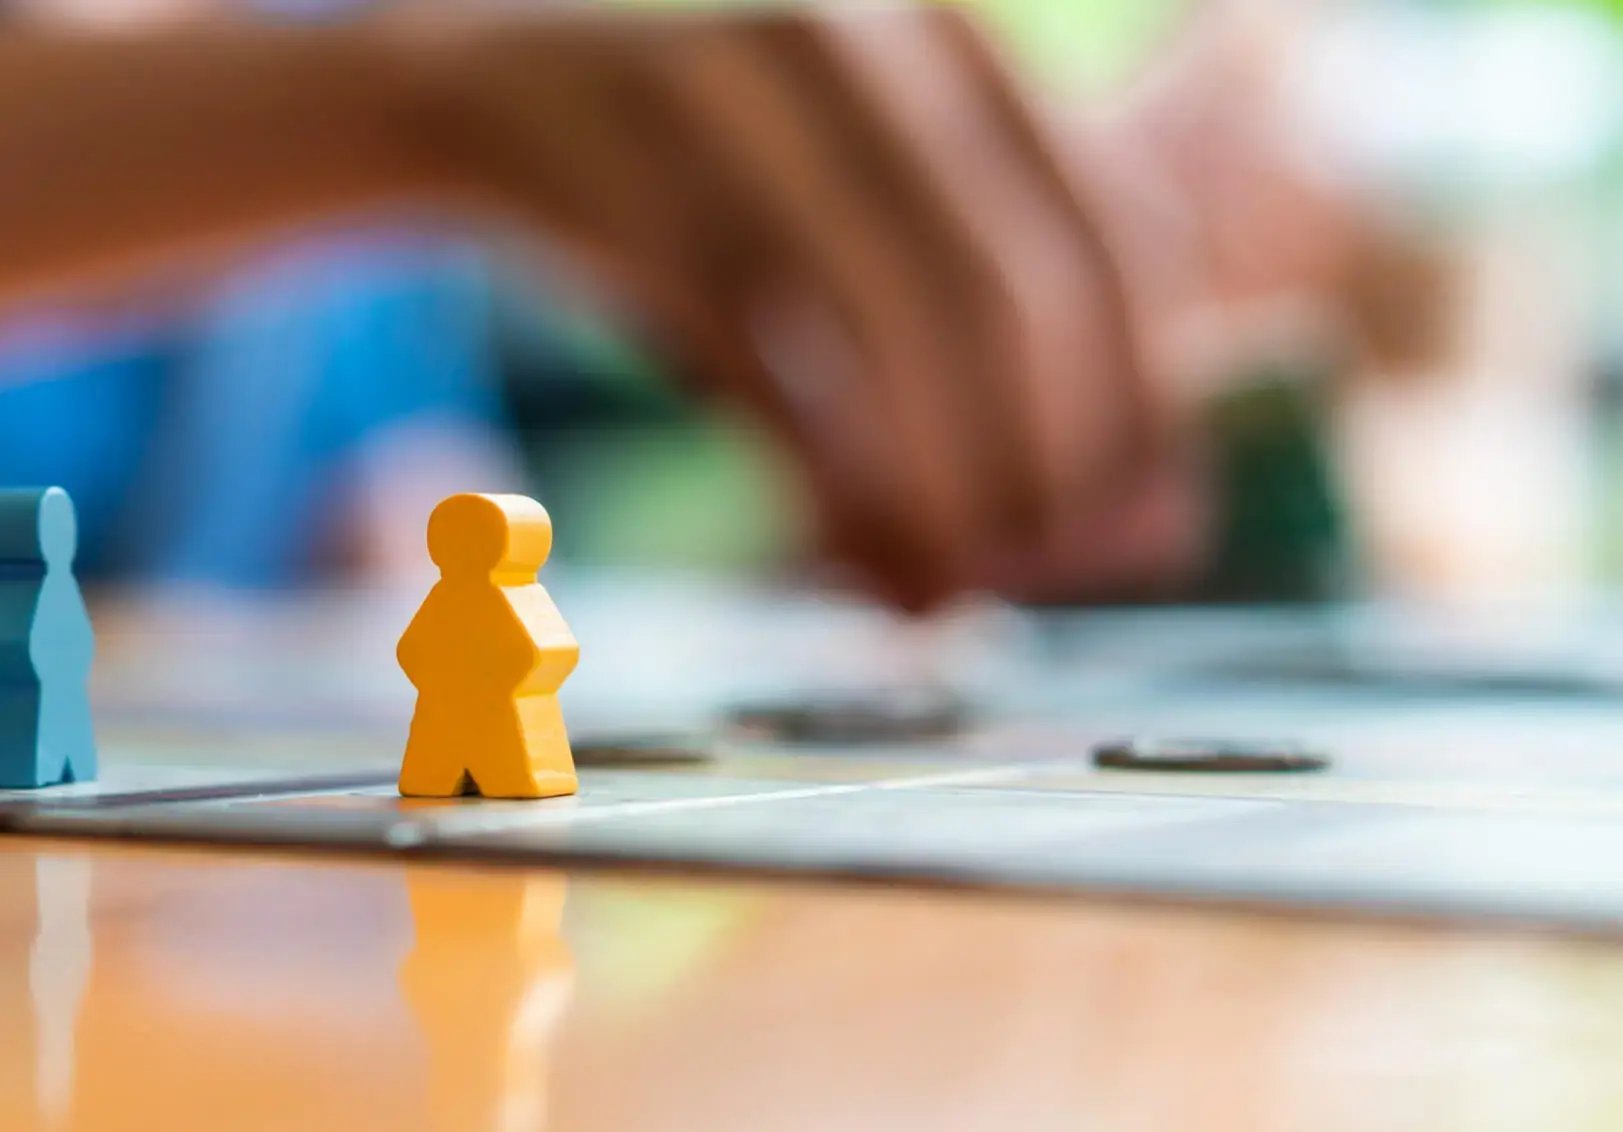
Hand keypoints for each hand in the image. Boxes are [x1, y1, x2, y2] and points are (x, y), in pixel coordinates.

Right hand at [406, 5, 1206, 608]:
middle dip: (1036, 469)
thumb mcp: (864, 212)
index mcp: (955, 42)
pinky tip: (837, 553)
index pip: (1119, 237)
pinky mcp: (613, 172)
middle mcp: (859, 38)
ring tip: (934, 592)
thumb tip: (1150, 530)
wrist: (472, 88)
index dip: (1143, 406)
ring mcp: (728, 91)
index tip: (1136, 532)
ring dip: (931, 491)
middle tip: (1021, 580)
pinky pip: (753, 353)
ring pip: (885, 320)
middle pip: (1007, 291)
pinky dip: (814, 476)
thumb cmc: (705, 190)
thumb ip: (995, 337)